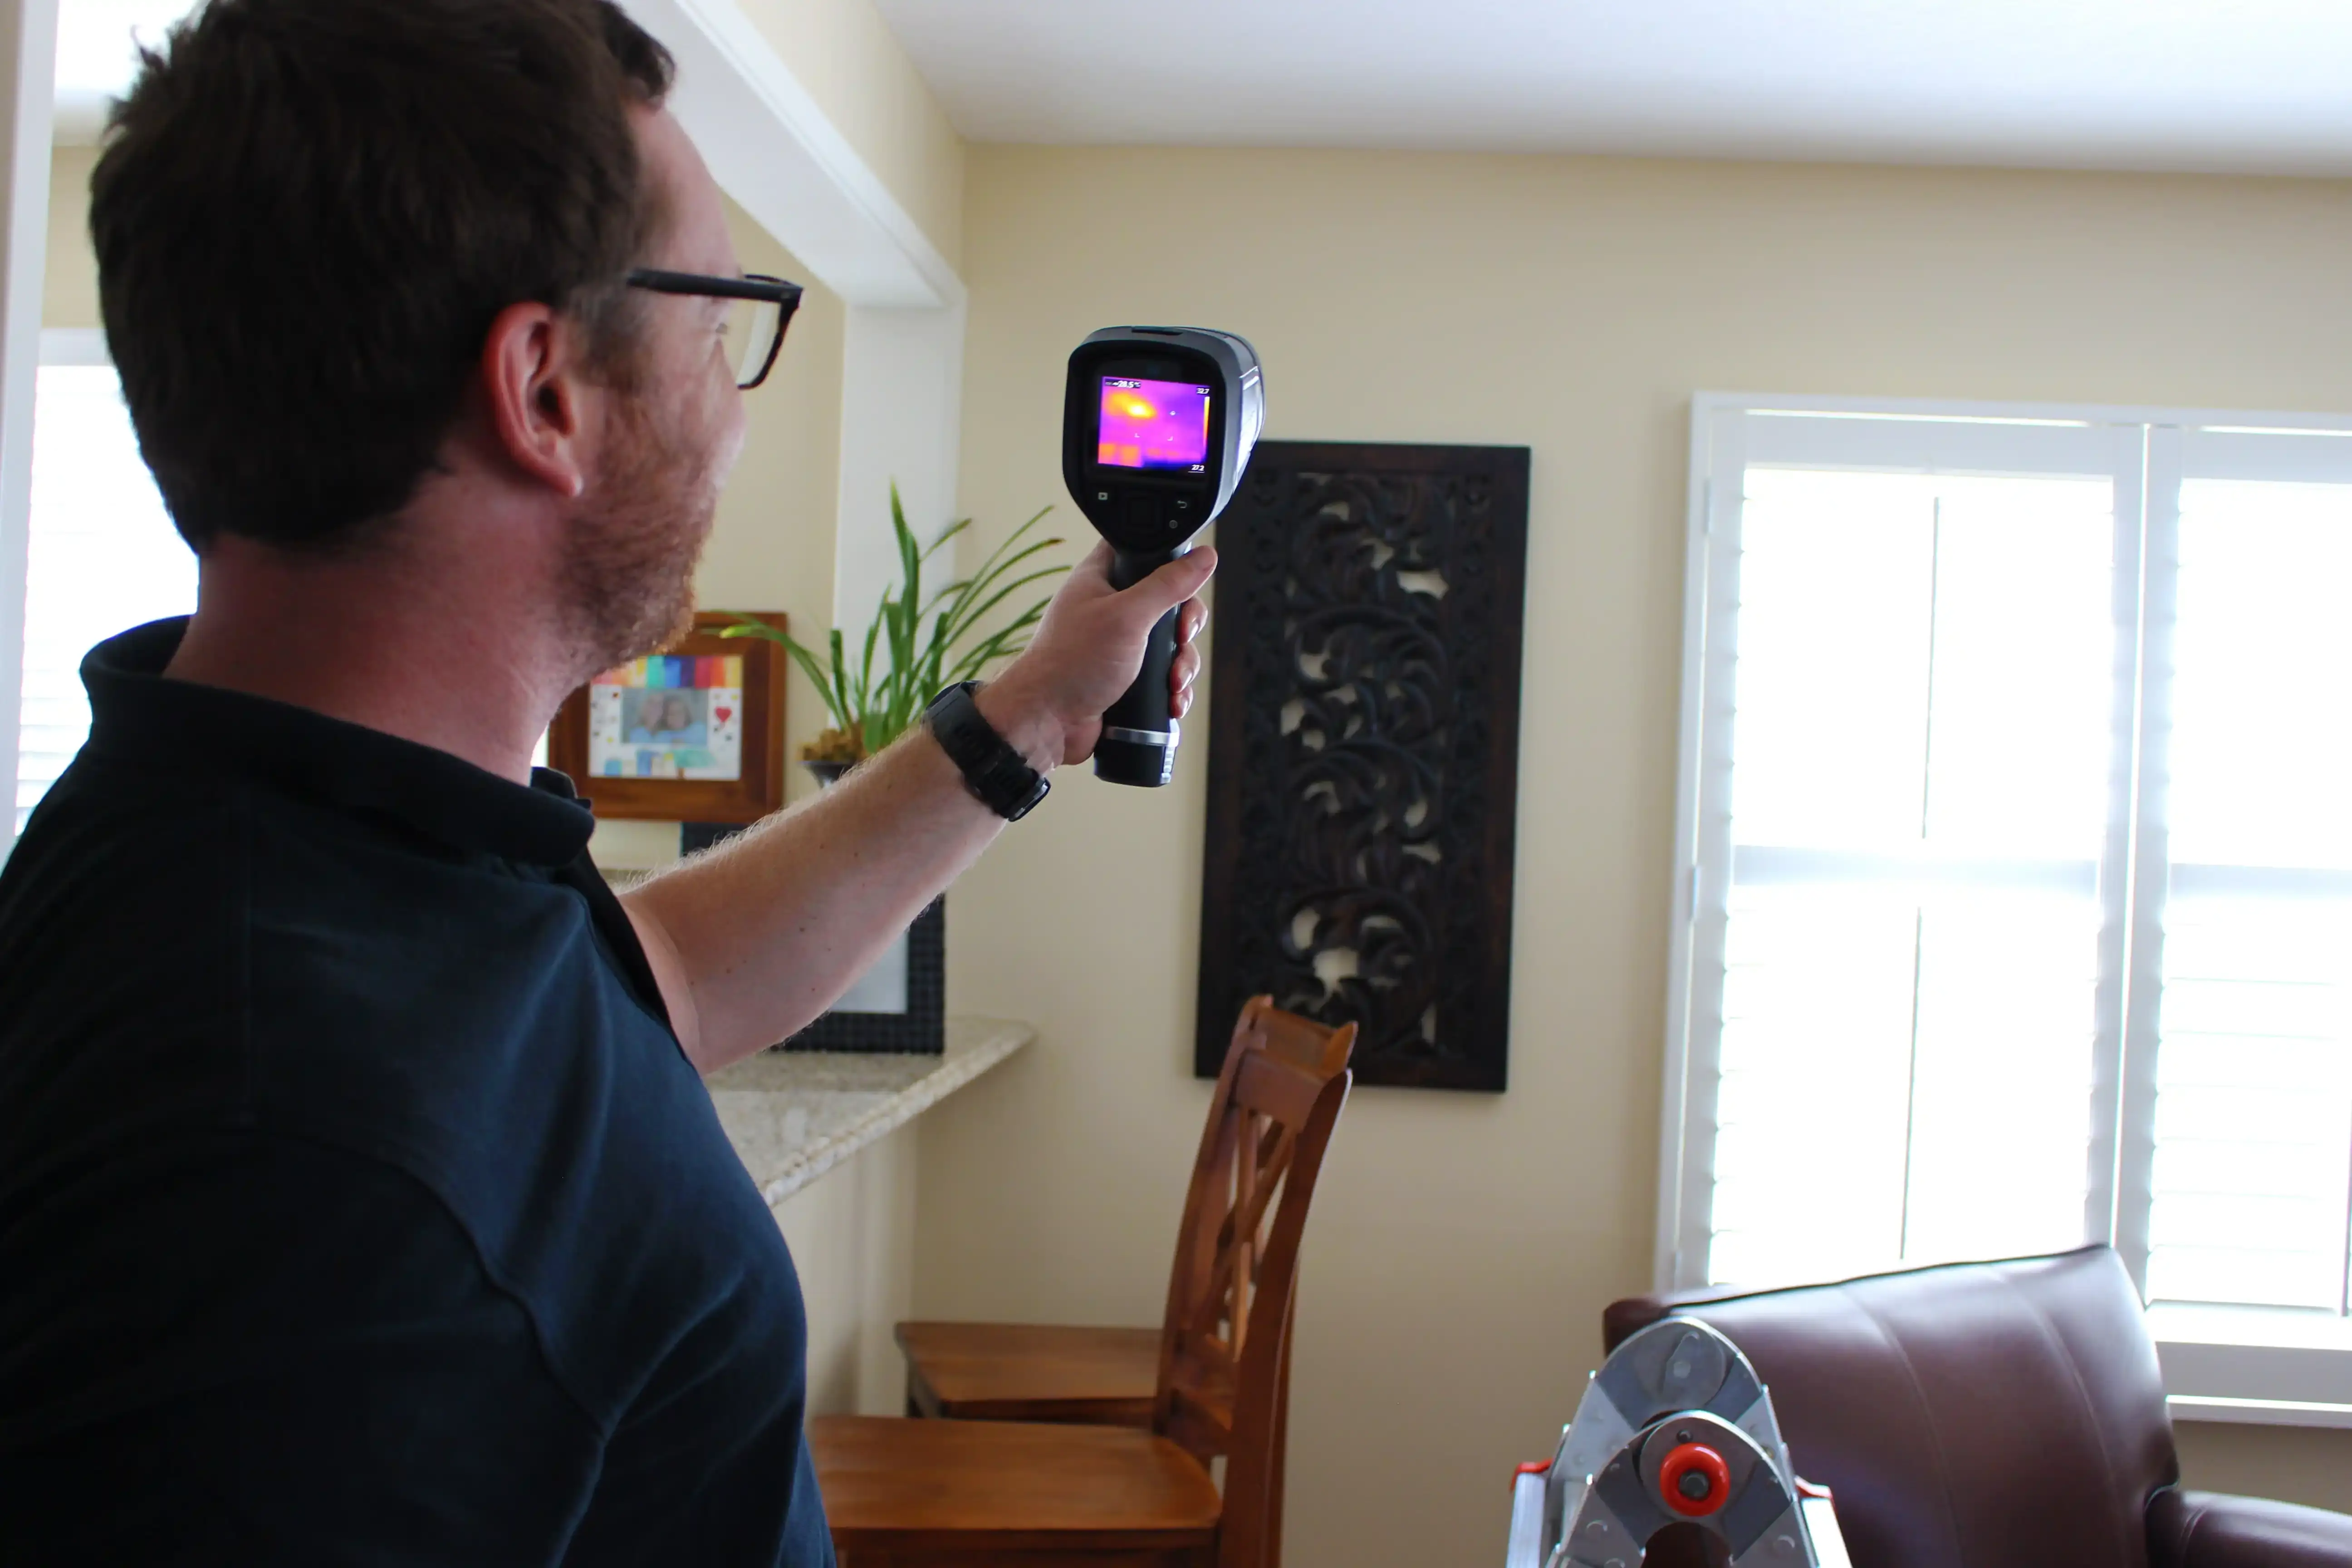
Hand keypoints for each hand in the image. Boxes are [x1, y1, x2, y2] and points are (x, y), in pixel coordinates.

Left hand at [978, 540, 1215, 767]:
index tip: (1185, 584)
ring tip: (1173, 683)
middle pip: (1170, 603)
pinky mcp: (1128, 678)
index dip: (1170, 561)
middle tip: (1182, 639)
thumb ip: (1167, 585)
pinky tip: (1172, 702)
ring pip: (1172, 645)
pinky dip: (1174, 690)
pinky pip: (1164, 677)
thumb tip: (1204, 557)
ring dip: (1182, 666)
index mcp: (1102, 579)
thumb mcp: (1126, 615)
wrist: (1048, 722)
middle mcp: (1112, 609)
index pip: (1144, 551)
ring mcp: (1121, 646)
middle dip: (1185, 629)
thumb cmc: (1072, 662)